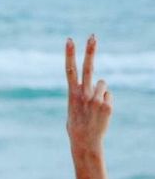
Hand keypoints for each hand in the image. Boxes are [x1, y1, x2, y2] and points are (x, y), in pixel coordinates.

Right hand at [66, 36, 112, 151]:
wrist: (85, 142)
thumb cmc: (76, 126)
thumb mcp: (73, 109)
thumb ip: (80, 95)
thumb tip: (96, 87)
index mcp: (72, 93)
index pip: (70, 70)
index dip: (69, 54)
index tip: (70, 39)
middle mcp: (84, 94)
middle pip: (88, 67)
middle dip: (90, 51)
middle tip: (93, 36)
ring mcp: (96, 99)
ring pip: (102, 84)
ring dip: (100, 92)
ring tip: (94, 107)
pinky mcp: (107, 105)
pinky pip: (108, 95)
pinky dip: (106, 101)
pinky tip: (100, 112)